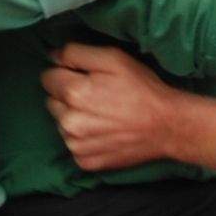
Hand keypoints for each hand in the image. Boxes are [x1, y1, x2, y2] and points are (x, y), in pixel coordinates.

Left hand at [42, 42, 189, 173]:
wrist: (167, 126)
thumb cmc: (142, 89)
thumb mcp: (114, 58)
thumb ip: (77, 53)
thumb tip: (53, 56)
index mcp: (73, 93)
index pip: (48, 78)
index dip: (66, 73)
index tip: (86, 77)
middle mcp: (68, 122)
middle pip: (52, 102)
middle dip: (68, 96)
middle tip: (97, 96)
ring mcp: (75, 145)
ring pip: (61, 124)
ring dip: (75, 118)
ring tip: (103, 115)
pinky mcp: (84, 162)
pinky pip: (73, 145)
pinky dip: (84, 139)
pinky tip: (104, 133)